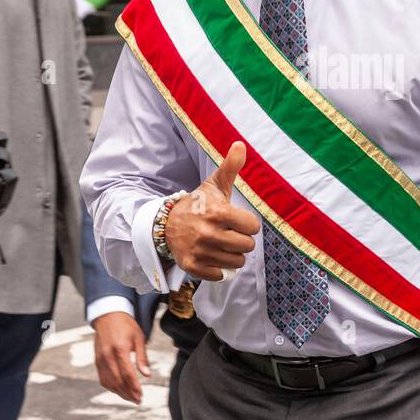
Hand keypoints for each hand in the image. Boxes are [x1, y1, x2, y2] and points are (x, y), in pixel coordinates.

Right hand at [93, 311, 151, 402]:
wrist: (108, 315)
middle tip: (138, 400)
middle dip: (128, 393)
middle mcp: (107, 356)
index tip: (141, 395)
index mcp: (120, 349)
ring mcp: (100, 359)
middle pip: (117, 381)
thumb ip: (142, 358)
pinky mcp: (97, 361)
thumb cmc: (126, 326)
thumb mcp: (139, 338)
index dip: (134, 386)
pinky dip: (111, 387)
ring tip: (131, 398)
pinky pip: (102, 378)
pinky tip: (120, 390)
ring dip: (120, 393)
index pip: (127, 373)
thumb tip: (147, 375)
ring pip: (108, 382)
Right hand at [165, 141, 261, 280]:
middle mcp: (209, 233)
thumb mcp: (214, 185)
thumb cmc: (197, 204)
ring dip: (232, 255)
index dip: (248, 224)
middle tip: (229, 234)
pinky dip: (219, 268)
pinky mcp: (192, 266)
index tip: (237, 221)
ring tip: (222, 244)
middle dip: (241, 240)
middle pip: (247, 246)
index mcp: (218, 213)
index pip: (253, 227)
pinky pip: (220, 275)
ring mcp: (200, 251)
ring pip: (237, 263)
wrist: (165, 224)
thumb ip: (230, 167)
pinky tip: (212, 255)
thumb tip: (241, 144)